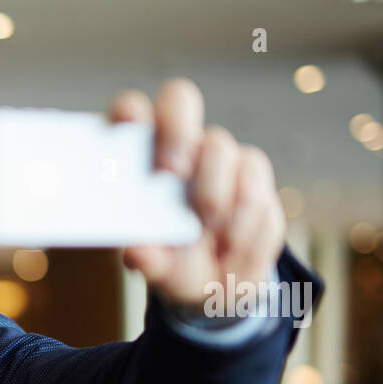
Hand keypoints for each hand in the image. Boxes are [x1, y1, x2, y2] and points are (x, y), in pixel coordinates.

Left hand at [107, 78, 285, 311]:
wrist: (215, 283)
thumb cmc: (170, 263)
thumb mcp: (154, 267)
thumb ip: (145, 258)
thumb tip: (137, 252)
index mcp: (138, 157)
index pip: (128, 113)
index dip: (129, 112)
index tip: (128, 128)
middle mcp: (178, 144)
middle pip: (179, 100)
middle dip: (176, 131)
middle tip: (171, 172)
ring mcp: (217, 155)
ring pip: (221, 148)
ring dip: (213, 196)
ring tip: (207, 235)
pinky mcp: (253, 173)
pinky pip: (254, 184)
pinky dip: (244, 223)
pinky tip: (231, 247)